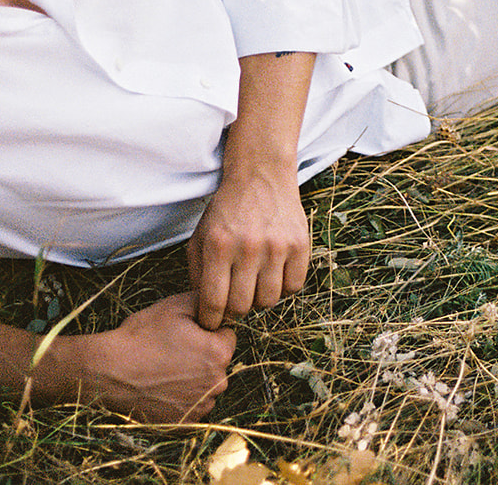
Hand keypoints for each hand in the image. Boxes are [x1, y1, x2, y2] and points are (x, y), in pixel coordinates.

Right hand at [59, 292, 235, 421]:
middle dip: (202, 355)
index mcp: (219, 353)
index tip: (186, 333)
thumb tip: (218, 300)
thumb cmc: (140, 337)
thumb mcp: (174, 305)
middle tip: (172, 351)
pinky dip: (182, 398)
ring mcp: (201, 406)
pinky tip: (162, 388)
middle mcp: (217, 383)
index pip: (227, 336)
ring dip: (193, 378)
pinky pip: (192, 406)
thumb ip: (204, 300)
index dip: (207, 331)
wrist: (108, 372)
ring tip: (164, 370)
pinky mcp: (186, 423)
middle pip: (218, 363)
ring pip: (206, 385)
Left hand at [188, 163, 310, 329]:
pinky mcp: (300, 245)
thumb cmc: (227, 210)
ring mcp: (277, 246)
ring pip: (268, 301)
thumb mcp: (201, 236)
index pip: (213, 302)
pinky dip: (283, 287)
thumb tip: (206, 310)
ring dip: (259, 298)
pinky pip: (293, 287)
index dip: (210, 319)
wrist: (261, 175)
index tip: (211, 321)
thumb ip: (197, 273)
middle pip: (242, 306)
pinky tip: (274, 273)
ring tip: (255, 282)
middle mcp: (248, 247)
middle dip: (234, 309)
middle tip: (234, 298)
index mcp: (218, 245)